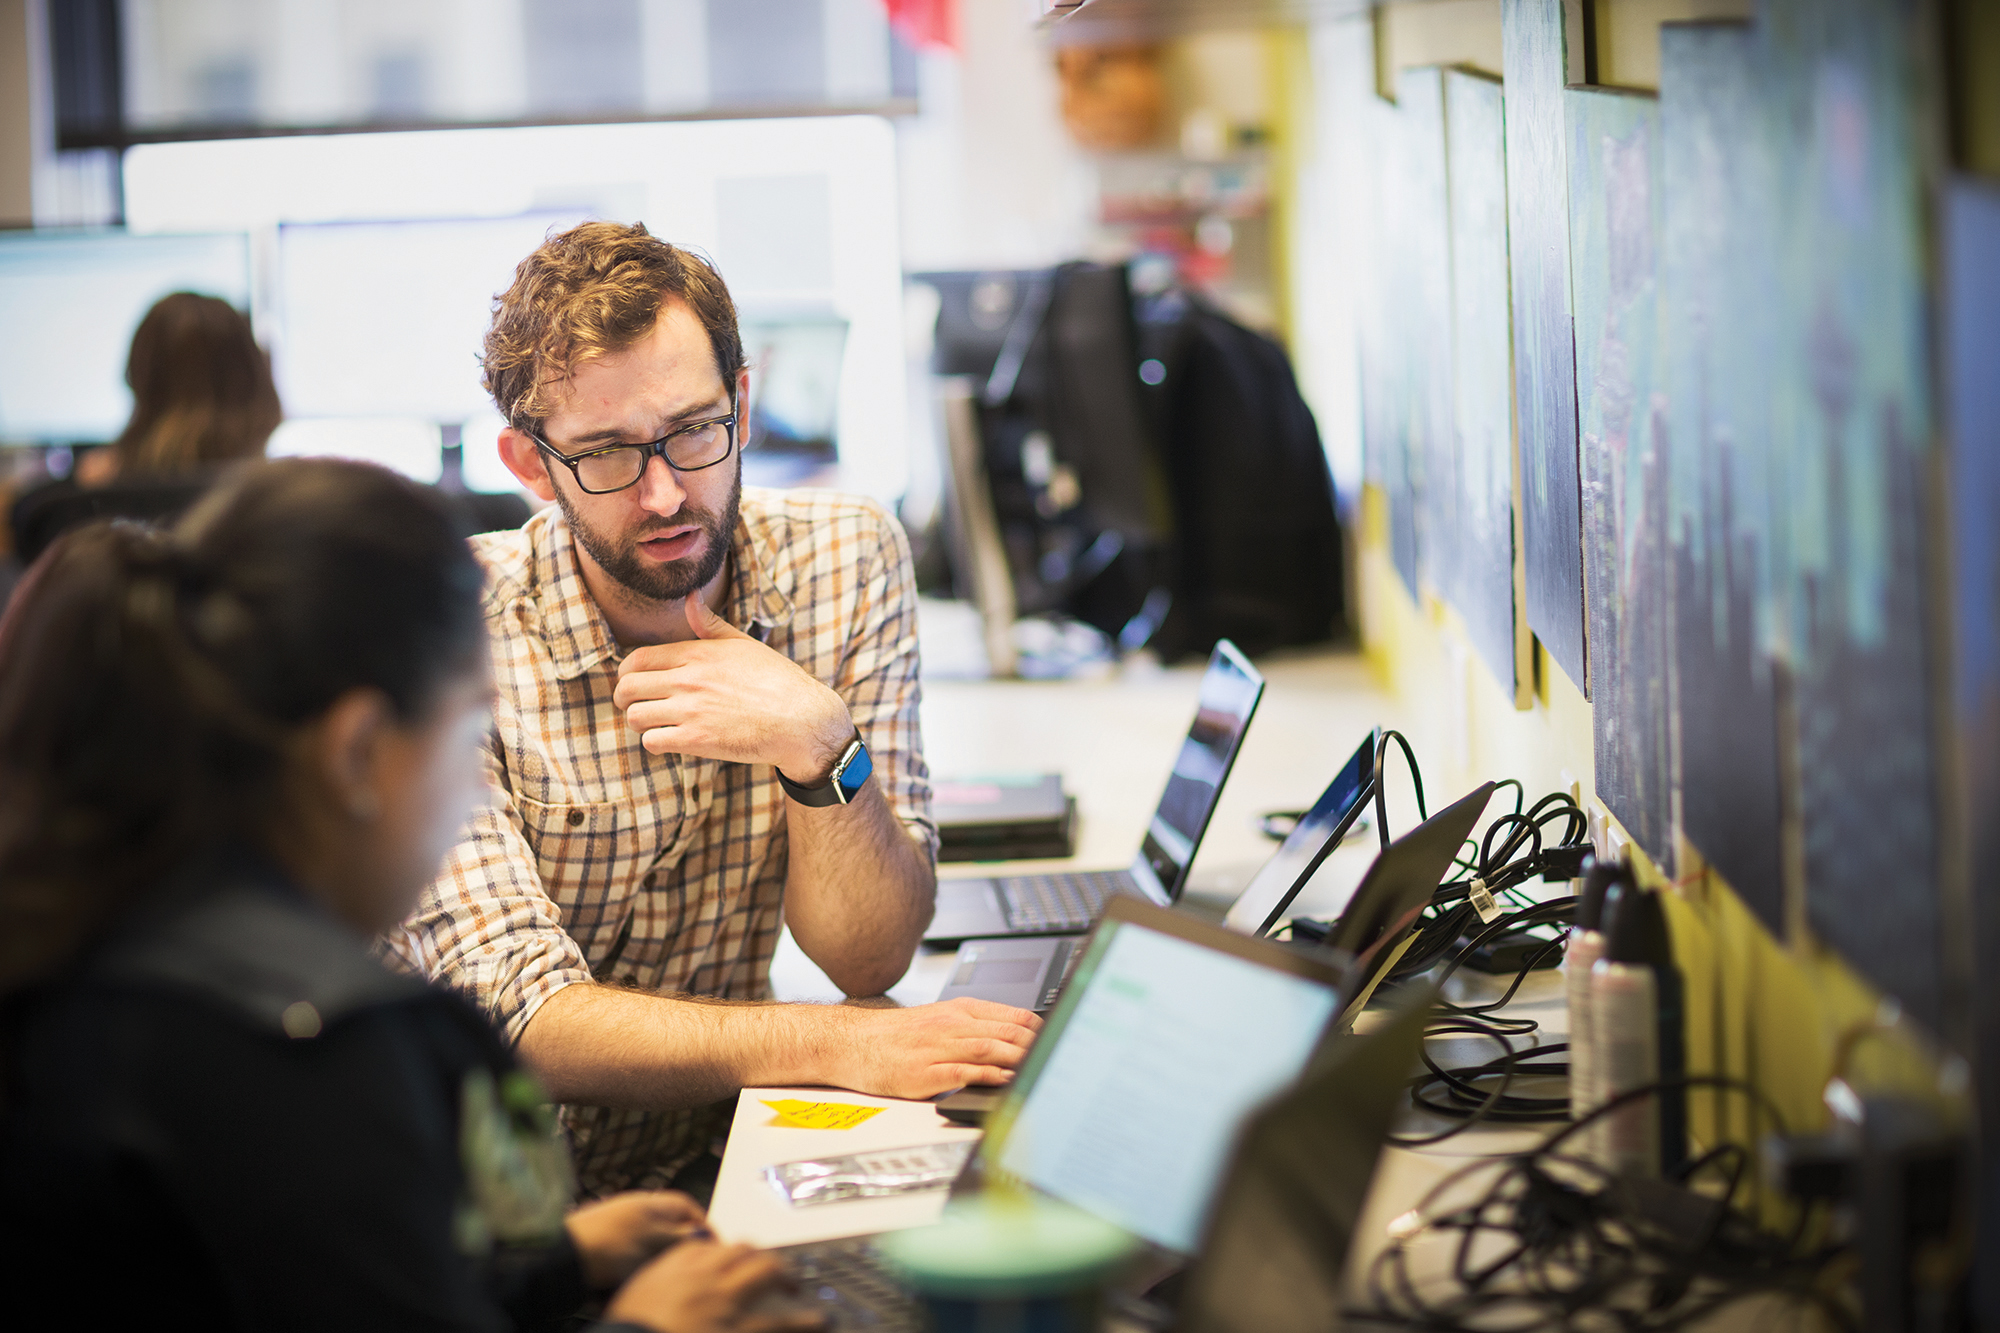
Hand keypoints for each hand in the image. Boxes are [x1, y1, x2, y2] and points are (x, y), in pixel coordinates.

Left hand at [565, 1189, 708, 1289]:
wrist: (563, 1258)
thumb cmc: (610, 1244)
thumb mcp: (656, 1241)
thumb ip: (684, 1237)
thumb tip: (705, 1236)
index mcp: (654, 1202)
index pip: (690, 1209)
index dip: (704, 1228)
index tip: (713, 1249)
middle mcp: (638, 1211)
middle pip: (670, 1230)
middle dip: (676, 1251)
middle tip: (680, 1269)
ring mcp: (620, 1229)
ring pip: (649, 1249)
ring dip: (652, 1264)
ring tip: (650, 1277)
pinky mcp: (605, 1248)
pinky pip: (627, 1261)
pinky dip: (630, 1271)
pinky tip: (628, 1282)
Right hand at [604, 1239, 825, 1332]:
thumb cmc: (627, 1331)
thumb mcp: (633, 1298)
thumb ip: (657, 1286)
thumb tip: (669, 1289)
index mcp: (674, 1269)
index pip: (706, 1246)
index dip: (725, 1253)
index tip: (736, 1260)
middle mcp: (704, 1278)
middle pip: (742, 1252)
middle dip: (762, 1258)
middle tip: (775, 1270)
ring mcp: (725, 1303)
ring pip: (768, 1274)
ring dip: (788, 1279)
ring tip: (801, 1289)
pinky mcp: (740, 1329)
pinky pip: (779, 1322)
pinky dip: (803, 1321)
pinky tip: (820, 1321)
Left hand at [614, 593, 852, 780]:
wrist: (801, 719)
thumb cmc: (776, 680)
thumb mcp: (743, 643)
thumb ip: (709, 624)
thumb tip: (691, 597)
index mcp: (697, 654)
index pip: (637, 659)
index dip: (626, 673)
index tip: (633, 681)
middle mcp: (688, 680)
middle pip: (628, 687)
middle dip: (625, 697)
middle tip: (635, 704)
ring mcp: (691, 711)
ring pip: (635, 716)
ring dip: (640, 721)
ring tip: (654, 723)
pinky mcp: (697, 740)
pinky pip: (652, 741)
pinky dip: (655, 742)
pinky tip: (670, 739)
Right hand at [831, 997, 1041, 1098]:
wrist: (851, 1043)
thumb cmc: (895, 1036)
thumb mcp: (939, 1020)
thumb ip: (976, 1027)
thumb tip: (1016, 1040)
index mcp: (959, 1010)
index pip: (1013, 1014)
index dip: (1042, 1029)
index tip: (1061, 1039)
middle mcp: (951, 1025)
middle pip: (1007, 1033)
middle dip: (1038, 1047)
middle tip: (1061, 1058)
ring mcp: (937, 1049)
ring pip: (990, 1049)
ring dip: (1020, 1060)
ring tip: (1042, 1069)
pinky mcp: (924, 1073)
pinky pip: (964, 1073)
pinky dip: (989, 1077)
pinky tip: (1006, 1082)